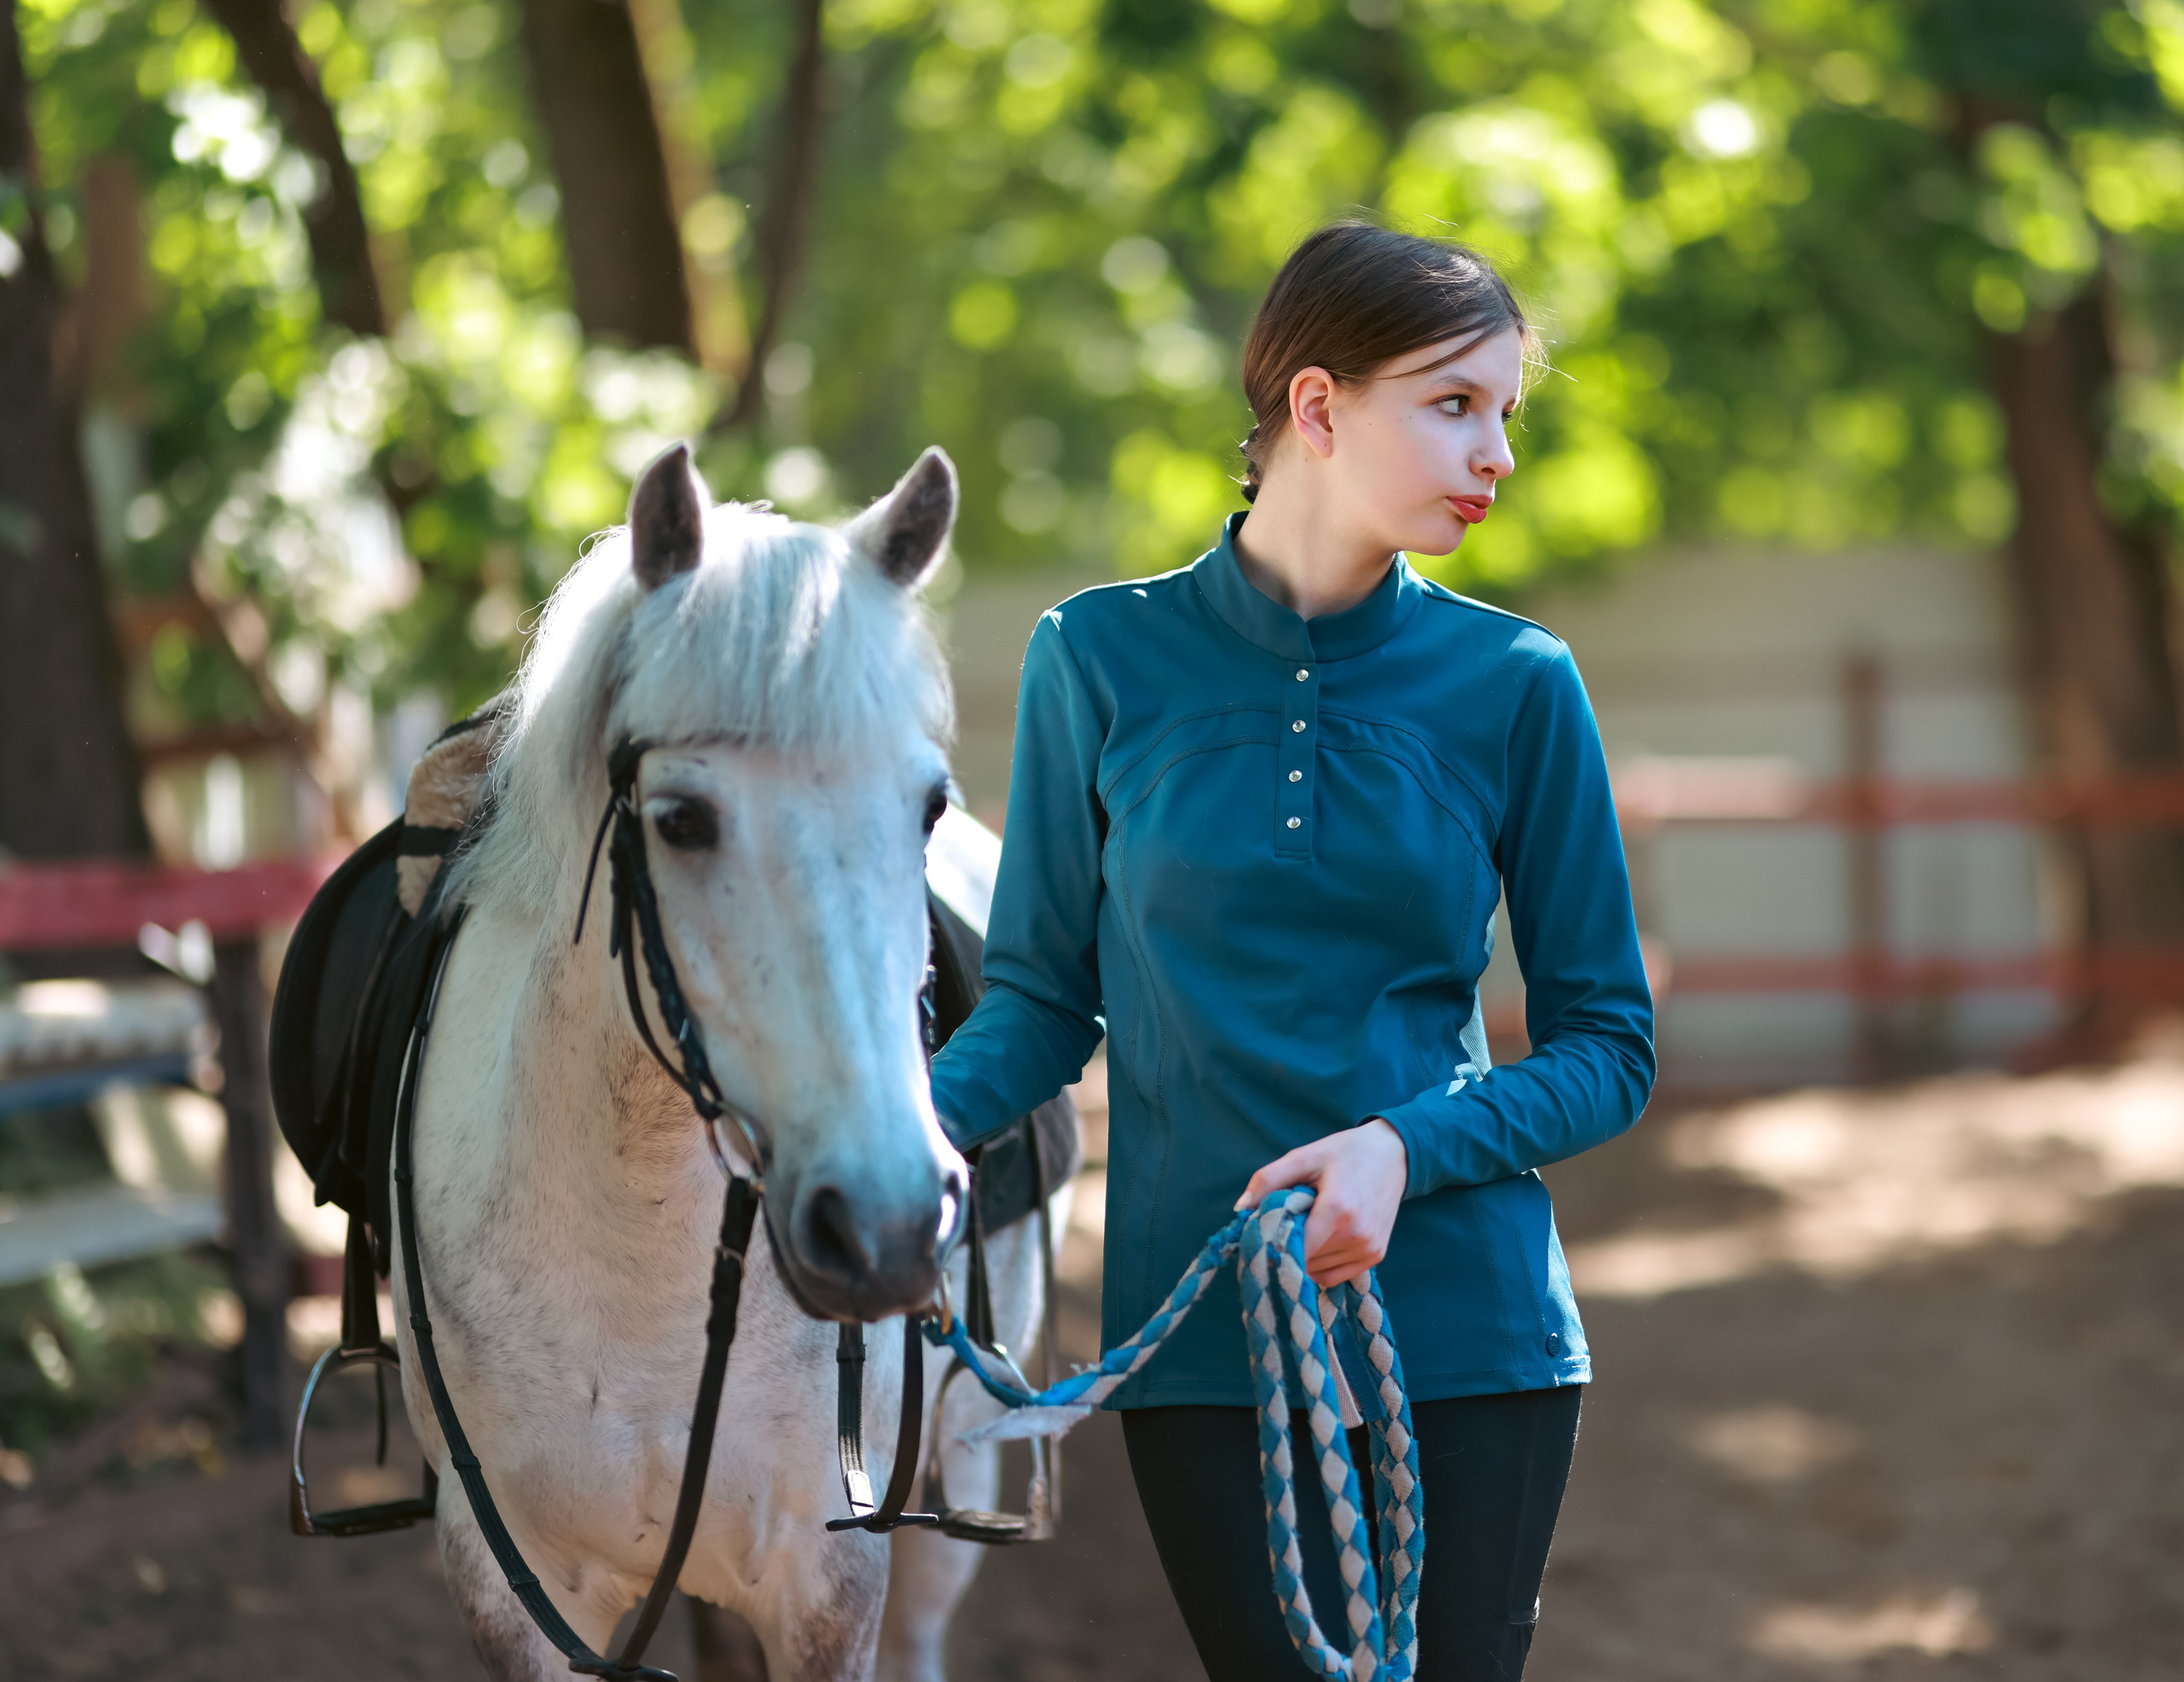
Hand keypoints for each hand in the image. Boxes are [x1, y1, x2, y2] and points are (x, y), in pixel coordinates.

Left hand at [1234, 1119, 1409, 1288]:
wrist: (1394, 1155)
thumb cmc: (1346, 1153)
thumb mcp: (1304, 1156)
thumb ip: (1268, 1180)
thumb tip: (1239, 1208)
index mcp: (1337, 1211)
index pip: (1295, 1248)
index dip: (1273, 1245)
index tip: (1262, 1233)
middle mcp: (1356, 1236)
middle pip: (1304, 1261)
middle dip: (1288, 1246)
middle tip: (1288, 1221)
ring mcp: (1368, 1250)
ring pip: (1317, 1272)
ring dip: (1305, 1256)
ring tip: (1310, 1225)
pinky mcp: (1375, 1256)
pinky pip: (1335, 1276)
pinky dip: (1321, 1264)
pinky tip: (1322, 1239)